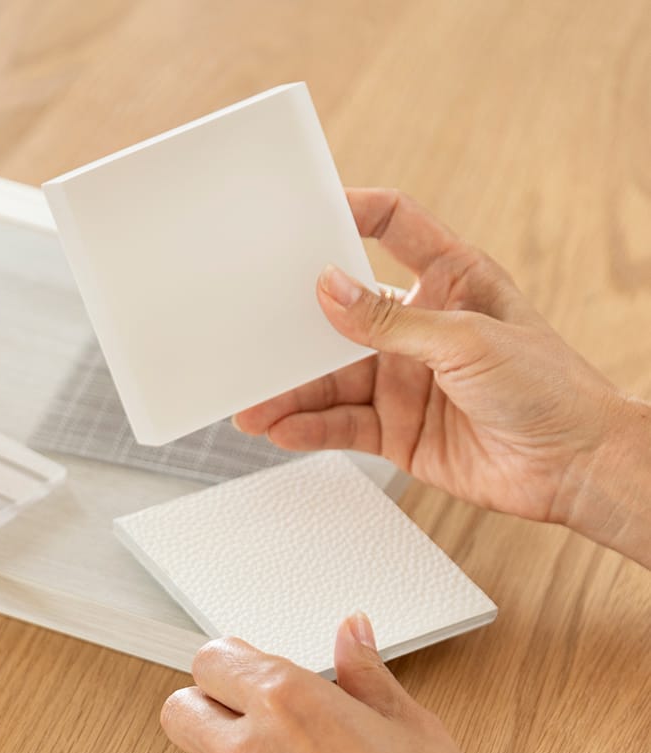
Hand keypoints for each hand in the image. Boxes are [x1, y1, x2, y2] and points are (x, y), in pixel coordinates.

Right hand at [234, 189, 650, 565]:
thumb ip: (390, 322)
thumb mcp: (466, 340)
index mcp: (450, 279)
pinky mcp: (396, 430)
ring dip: (292, 392)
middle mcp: (421, 327)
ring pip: (332, 380)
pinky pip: (341, 425)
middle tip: (254, 333)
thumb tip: (331, 289)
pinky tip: (281, 428)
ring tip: (254, 404)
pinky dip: (309, 428)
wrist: (571, 466)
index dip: (351, 212)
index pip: (392, 227)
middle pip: (343, 316)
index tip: (305, 215)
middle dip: (297, 329)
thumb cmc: (549, 388)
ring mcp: (405, 380)